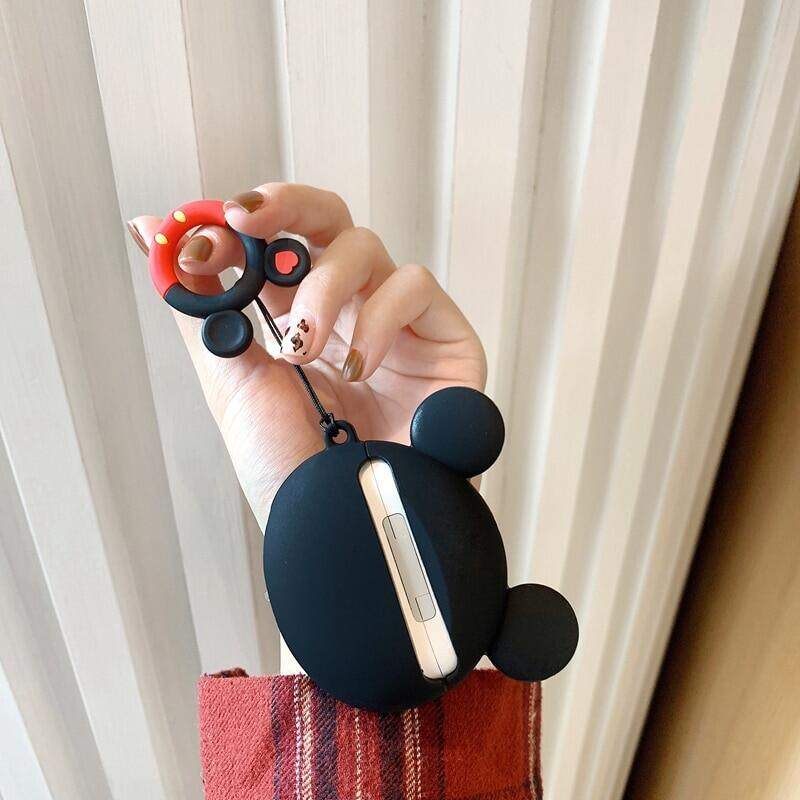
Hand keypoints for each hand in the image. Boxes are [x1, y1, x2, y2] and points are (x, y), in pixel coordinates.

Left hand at [127, 183, 485, 528]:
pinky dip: (378, 319)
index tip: (200, 234)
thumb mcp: (231, 383)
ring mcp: (396, 323)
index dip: (240, 226)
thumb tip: (147, 233)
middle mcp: (346, 312)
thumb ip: (200, 306)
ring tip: (303, 347)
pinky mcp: (445, 338)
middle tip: (246, 218)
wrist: (347, 526)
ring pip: (365, 247)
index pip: (275, 244)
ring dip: (323, 287)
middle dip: (285, 206)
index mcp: (293, 319)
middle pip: (326, 220)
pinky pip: (414, 287)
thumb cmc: (292, 468)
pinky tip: (359, 366)